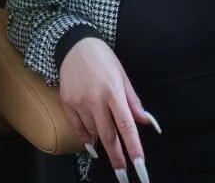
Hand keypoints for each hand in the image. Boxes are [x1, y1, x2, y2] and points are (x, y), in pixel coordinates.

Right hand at [60, 37, 158, 182]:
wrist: (74, 44)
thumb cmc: (102, 59)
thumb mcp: (122, 76)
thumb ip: (134, 102)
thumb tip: (147, 122)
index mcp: (113, 92)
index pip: (127, 126)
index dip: (134, 148)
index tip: (140, 165)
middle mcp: (96, 99)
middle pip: (108, 136)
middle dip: (117, 158)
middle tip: (124, 175)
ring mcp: (79, 102)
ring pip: (93, 132)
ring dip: (102, 142)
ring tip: (108, 146)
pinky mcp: (67, 102)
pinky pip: (78, 127)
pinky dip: (85, 138)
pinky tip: (92, 143)